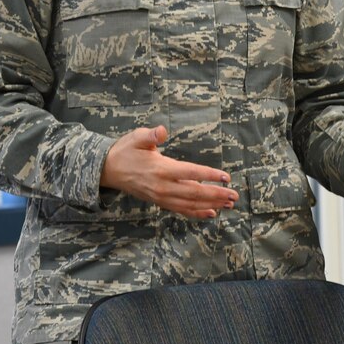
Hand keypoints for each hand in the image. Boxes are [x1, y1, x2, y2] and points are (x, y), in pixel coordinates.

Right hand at [100, 125, 237, 218]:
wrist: (108, 170)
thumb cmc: (125, 151)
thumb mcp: (136, 137)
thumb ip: (151, 134)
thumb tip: (163, 131)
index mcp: (160, 168)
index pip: (190, 172)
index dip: (209, 175)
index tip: (226, 176)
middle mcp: (162, 186)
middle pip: (194, 192)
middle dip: (216, 194)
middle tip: (234, 195)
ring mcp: (161, 197)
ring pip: (190, 204)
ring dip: (211, 204)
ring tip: (229, 204)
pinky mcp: (159, 202)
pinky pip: (181, 210)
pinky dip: (197, 213)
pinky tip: (211, 213)